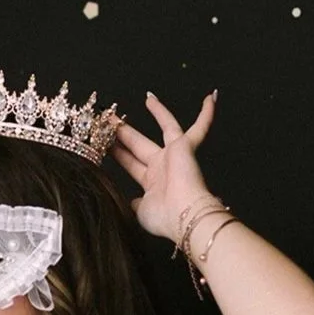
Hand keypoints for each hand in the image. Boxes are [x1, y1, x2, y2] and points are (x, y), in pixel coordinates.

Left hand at [111, 91, 216, 242]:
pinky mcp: (186, 148)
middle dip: (123, 132)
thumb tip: (131, 202)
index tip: (103, 144)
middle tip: (108, 118)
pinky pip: (199, 127)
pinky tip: (210, 98)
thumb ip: (135, 204)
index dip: (117, 153)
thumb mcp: (141, 213)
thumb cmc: (165, 217)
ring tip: (148, 97)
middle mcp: (163, 167)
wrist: (185, 215)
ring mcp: (175, 156)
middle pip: (138, 143)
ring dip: (158, 112)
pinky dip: (206, 114)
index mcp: (152, 182)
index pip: (131, 163)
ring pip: (166, 127)